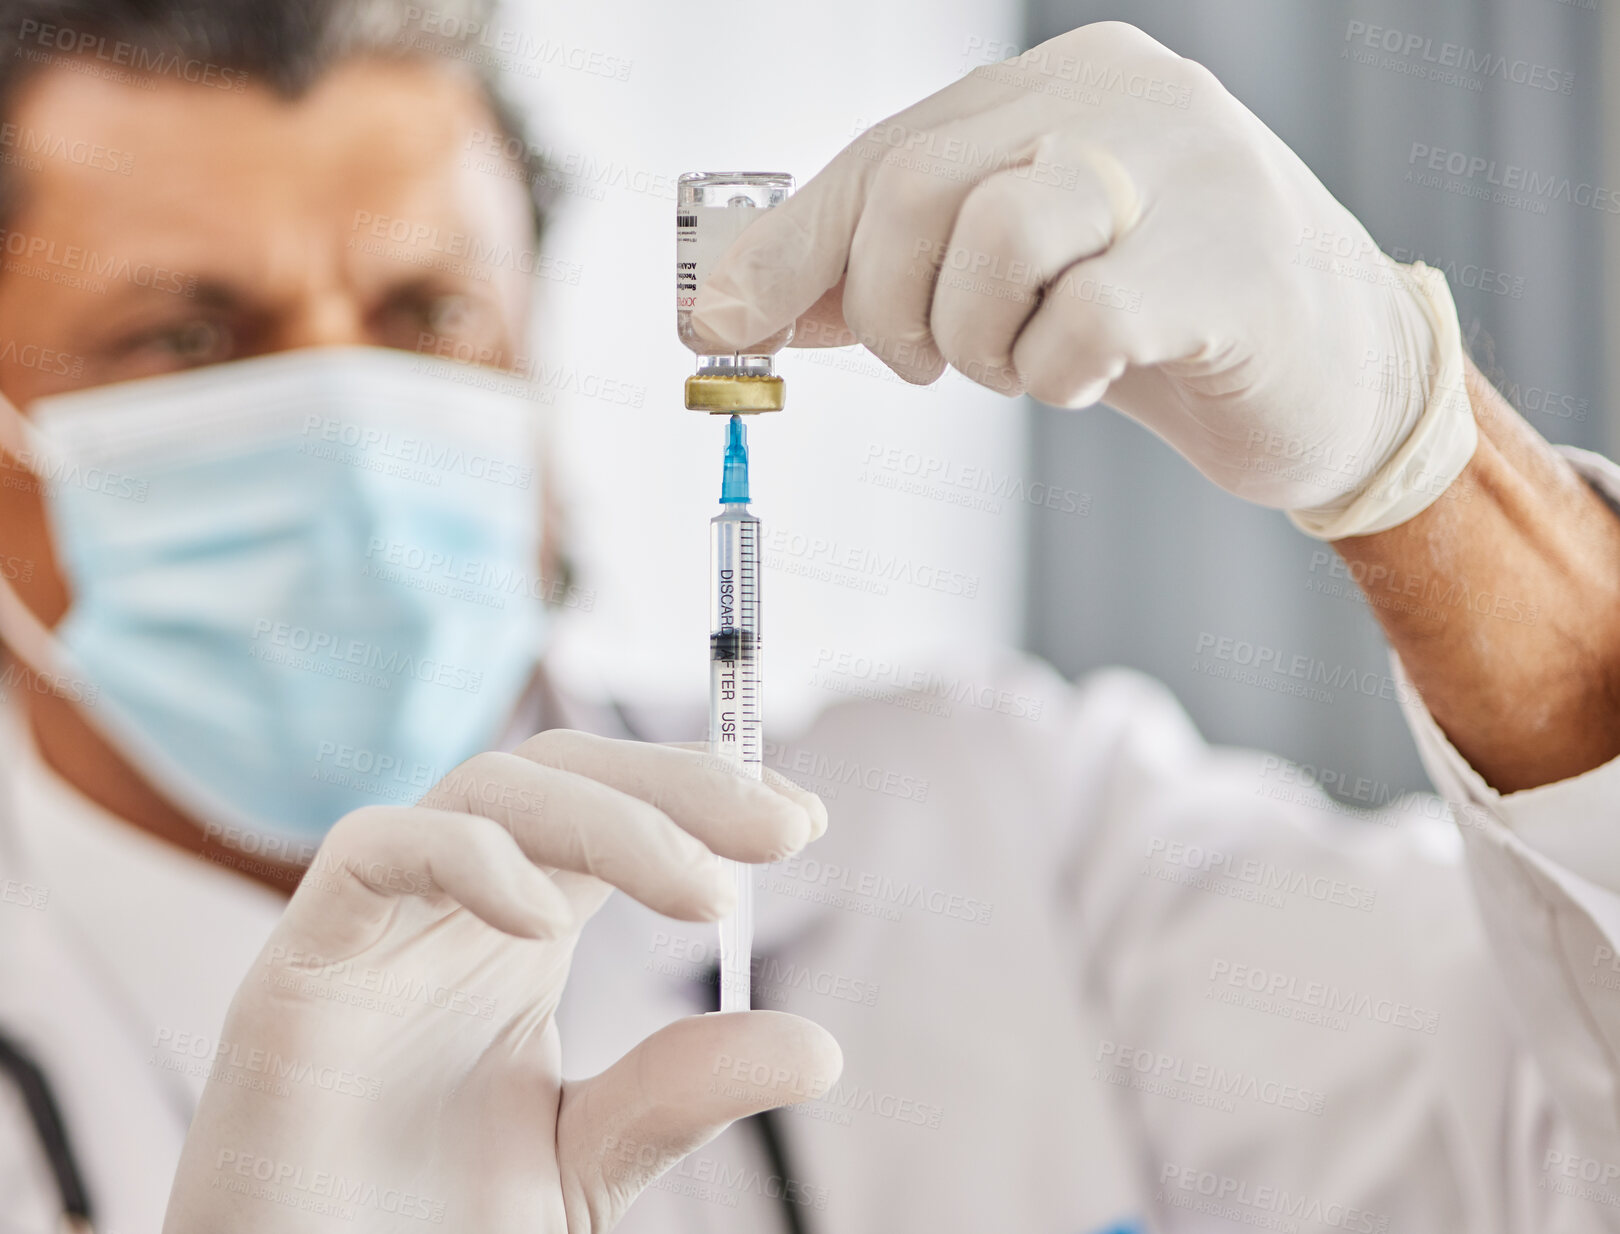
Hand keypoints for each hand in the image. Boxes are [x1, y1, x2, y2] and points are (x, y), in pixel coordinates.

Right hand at [162, 731, 840, 1232]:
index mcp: (524, 927)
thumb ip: (678, 1097)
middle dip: (680, 784)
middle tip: (783, 829)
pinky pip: (374, 851)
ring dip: (609, 818)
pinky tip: (541, 916)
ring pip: (489, 787)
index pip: (619, 809)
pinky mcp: (301, 961)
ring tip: (703, 893)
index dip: (705, 796)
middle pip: (568, 773)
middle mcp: (457, 904)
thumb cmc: (431, 1231)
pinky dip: (465, 856)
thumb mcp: (587, 1162)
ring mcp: (380, 922)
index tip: (803, 823)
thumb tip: (818, 1047)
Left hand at [692, 21, 1473, 524]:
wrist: (1340, 368)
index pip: (884, 153)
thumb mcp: (1010, 284)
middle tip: (924, 363)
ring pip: (993, 235)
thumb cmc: (1158, 317)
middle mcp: (1120, 97)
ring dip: (973, 339)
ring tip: (1020, 364)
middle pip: (918, 185)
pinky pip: (1083, 320)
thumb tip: (735, 307)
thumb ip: (886, 277)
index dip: (791, 249)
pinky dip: (1054, 374)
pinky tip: (1088, 377)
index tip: (724, 325)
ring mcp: (1187, 168)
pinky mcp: (1235, 261)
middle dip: (882, 306)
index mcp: (1056, 85)